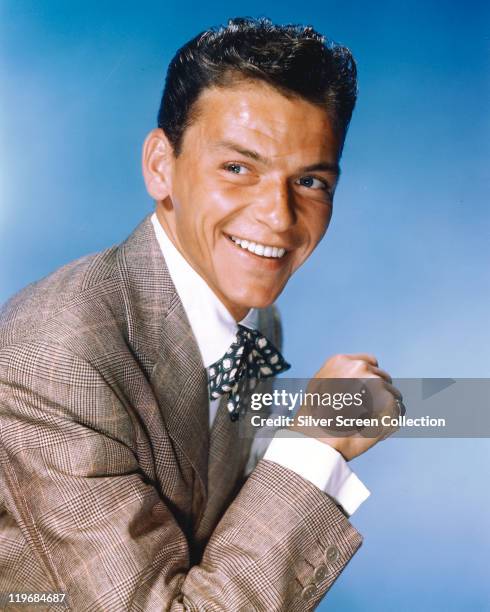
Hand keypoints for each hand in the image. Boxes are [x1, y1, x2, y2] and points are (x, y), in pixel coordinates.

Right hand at [288, 353, 402, 460]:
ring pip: (393, 394)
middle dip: (379, 394)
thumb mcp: (319, 388)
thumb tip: (355, 382)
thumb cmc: (314, 419)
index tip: (367, 393)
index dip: (371, 379)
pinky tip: (375, 428)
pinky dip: (392, 420)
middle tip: (365, 413)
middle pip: (383, 378)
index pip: (370, 362)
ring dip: (386, 408)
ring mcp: (376, 382)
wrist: (320, 438)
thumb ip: (339, 378)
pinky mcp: (388, 400)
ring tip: (367, 422)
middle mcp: (360, 367)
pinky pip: (399, 410)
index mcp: (342, 361)